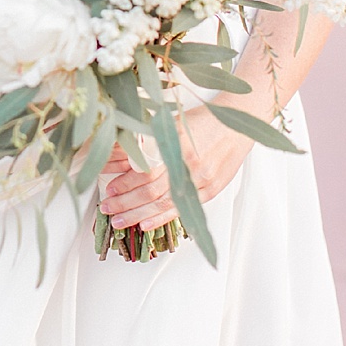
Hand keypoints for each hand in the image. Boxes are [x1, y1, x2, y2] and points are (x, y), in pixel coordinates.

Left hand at [97, 108, 255, 231]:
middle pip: (151, 190)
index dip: (125, 183)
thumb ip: (148, 141)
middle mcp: (189, 164)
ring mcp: (202, 179)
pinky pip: (183, 208)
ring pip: (164, 203)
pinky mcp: (211, 190)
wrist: (238, 124)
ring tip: (119, 221)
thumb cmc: (205, 121)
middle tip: (107, 208)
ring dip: (138, 215)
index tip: (109, 188)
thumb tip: (119, 159)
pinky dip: (162, 218)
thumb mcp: (173, 123)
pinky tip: (146, 224)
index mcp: (178, 144)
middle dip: (125, 202)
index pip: (145, 171)